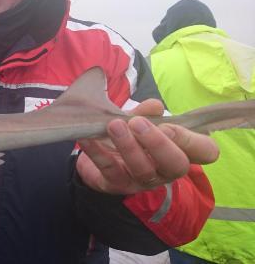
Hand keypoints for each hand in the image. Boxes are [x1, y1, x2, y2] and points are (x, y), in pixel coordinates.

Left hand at [76, 99, 218, 193]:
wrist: (97, 155)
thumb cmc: (128, 136)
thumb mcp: (138, 121)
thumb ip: (145, 113)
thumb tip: (154, 106)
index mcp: (178, 151)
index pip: (205, 152)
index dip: (194, 142)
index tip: (170, 125)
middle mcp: (165, 169)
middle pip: (176, 165)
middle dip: (159, 144)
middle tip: (138, 124)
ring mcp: (141, 180)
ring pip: (142, 170)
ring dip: (128, 146)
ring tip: (114, 126)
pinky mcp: (115, 184)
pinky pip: (108, 170)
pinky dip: (97, 152)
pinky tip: (87, 138)